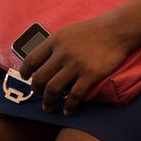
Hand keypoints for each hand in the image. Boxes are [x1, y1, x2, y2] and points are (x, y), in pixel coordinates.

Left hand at [19, 17, 133, 114]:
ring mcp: (76, 65)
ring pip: (53, 89)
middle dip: (36, 90)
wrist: (115, 30)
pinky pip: (74, 96)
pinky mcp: (90, 75)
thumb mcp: (68, 32)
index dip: (25, 72)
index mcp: (55, 40)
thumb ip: (55, 45)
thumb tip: (42, 60)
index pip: (31, 59)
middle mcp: (62, 53)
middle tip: (38, 95)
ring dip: (48, 101)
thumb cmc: (92, 31)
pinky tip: (68, 110)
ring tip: (49, 106)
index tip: (25, 78)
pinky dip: (69, 106)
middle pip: (40, 78)